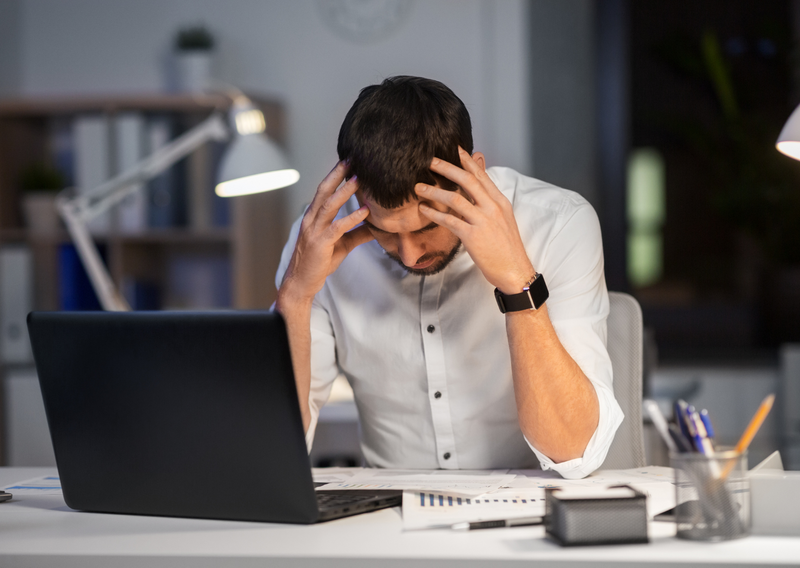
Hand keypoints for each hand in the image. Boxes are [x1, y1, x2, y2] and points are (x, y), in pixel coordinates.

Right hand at [279, 162, 373, 304]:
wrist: (301, 283)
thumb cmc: (319, 262)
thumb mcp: (342, 245)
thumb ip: (358, 233)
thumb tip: (377, 226)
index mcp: (314, 217)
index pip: (324, 190)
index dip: (335, 175)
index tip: (349, 161)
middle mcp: (311, 220)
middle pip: (324, 191)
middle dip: (337, 174)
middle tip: (352, 158)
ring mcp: (314, 231)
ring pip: (329, 205)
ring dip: (345, 191)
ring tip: (359, 178)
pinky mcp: (320, 244)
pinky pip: (337, 228)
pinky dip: (351, 218)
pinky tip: (365, 211)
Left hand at [415, 148, 533, 293]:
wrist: (514, 271)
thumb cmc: (507, 247)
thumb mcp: (503, 219)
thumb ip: (489, 202)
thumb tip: (479, 189)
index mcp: (500, 202)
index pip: (481, 176)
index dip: (467, 161)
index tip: (454, 149)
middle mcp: (492, 208)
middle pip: (467, 180)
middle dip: (447, 168)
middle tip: (430, 161)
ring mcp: (483, 221)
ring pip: (455, 199)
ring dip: (434, 191)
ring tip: (418, 188)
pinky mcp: (473, 236)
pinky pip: (449, 220)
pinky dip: (434, 214)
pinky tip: (423, 210)